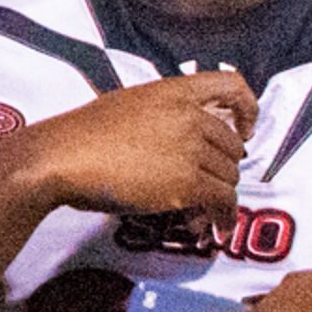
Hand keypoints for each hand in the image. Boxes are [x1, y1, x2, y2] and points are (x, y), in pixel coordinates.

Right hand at [9, 70, 253, 220]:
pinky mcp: (187, 182)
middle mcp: (190, 116)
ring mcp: (191, 148)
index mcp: (175, 91)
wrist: (63, 157)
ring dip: (219, 198)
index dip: (248, 109)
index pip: (232, 85)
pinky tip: (212, 227)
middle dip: (225, 169)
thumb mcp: (128, 105)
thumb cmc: (83, 134)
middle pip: (232, 145)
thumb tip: (175, 141)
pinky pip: (222, 201)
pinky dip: (223, 217)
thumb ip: (162, 114)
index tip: (244, 131)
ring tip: (203, 214)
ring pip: (229, 177)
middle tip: (209, 188)